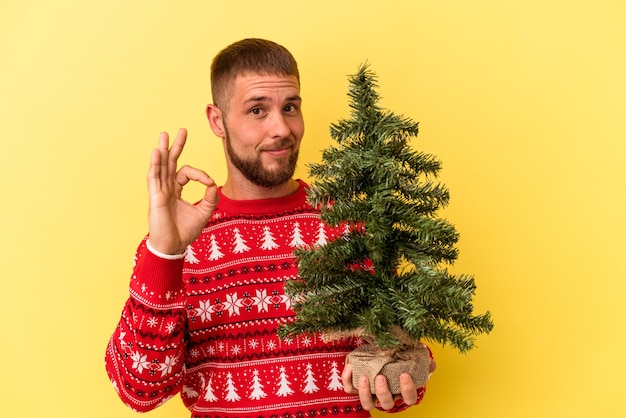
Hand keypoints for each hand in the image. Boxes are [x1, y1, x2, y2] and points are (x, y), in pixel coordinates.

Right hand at [147, 128, 218, 254]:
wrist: (173, 247)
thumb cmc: (185, 232)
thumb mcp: (204, 214)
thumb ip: (210, 199)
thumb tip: (214, 184)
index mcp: (176, 191)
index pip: (187, 173)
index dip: (201, 174)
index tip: (210, 182)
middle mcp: (167, 189)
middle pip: (171, 163)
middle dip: (177, 146)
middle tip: (182, 130)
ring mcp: (160, 192)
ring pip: (161, 166)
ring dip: (163, 150)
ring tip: (164, 134)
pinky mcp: (155, 197)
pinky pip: (154, 177)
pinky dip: (156, 164)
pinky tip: (158, 152)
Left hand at [341, 359, 435, 410]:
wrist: (379, 355)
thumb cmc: (398, 360)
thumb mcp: (411, 359)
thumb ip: (422, 361)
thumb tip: (431, 363)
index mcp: (401, 391)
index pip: (409, 398)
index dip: (407, 389)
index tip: (404, 375)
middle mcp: (386, 396)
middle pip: (386, 403)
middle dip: (383, 392)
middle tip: (380, 377)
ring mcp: (370, 393)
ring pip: (367, 403)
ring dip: (364, 392)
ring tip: (363, 377)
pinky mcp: (355, 387)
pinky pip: (349, 389)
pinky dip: (347, 379)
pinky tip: (349, 367)